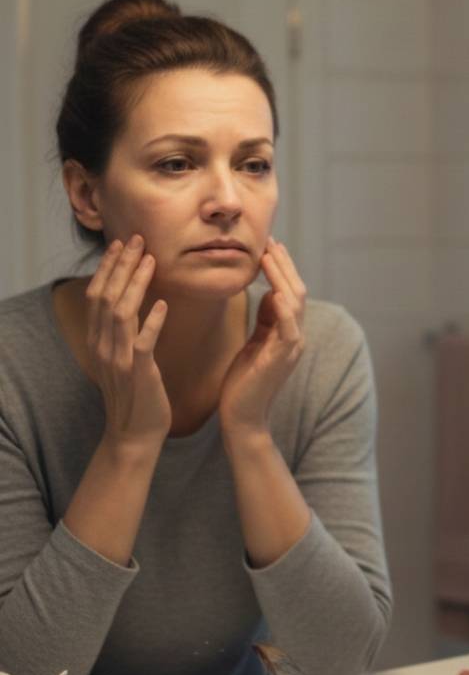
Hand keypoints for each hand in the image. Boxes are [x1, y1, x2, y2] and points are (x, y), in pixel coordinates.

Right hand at [86, 235, 170, 446]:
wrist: (135, 435)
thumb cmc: (138, 394)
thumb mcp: (126, 358)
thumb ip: (126, 332)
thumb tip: (136, 303)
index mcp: (99, 341)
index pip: (98, 295)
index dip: (108, 267)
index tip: (122, 244)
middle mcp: (103, 346)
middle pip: (106, 296)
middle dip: (121, 265)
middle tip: (137, 239)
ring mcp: (119, 359)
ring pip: (122, 312)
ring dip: (136, 283)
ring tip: (151, 260)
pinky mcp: (139, 372)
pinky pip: (143, 341)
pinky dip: (152, 320)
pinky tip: (164, 304)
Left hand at [219, 237, 305, 436]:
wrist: (242, 417)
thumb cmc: (244, 382)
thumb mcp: (255, 343)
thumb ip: (265, 320)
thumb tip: (270, 293)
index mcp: (288, 332)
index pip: (290, 291)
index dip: (282, 268)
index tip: (269, 246)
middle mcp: (295, 337)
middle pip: (296, 291)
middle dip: (284, 265)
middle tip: (270, 242)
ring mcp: (291, 348)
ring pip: (295, 305)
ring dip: (283, 278)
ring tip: (270, 257)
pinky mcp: (281, 360)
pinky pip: (289, 330)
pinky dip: (284, 310)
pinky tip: (274, 291)